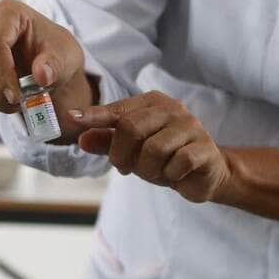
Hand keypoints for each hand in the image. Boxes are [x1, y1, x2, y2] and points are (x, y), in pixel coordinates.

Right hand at [0, 0, 84, 112]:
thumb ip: (55, 65)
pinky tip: (12, 101)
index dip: (3, 73)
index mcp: (9, 11)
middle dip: (0, 88)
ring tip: (22, 102)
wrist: (53, 58)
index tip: (17, 97)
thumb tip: (42, 76)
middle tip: (21, 104)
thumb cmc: (59, 52)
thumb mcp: (66, 57)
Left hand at [73, 91, 231, 202]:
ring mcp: (192, 127)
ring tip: (154, 172)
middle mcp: (174, 109)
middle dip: (121, 155)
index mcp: (154, 103)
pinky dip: (170, 174)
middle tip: (124, 168)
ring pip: (154, 149)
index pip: (119, 110)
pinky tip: (174, 174)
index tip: (73, 119)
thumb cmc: (166, 156)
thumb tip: (81, 138)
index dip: (96, 116)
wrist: (205, 172)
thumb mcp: (133, 150)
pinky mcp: (205, 148)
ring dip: (147, 169)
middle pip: (132, 128)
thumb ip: (108, 141)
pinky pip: (178, 162)